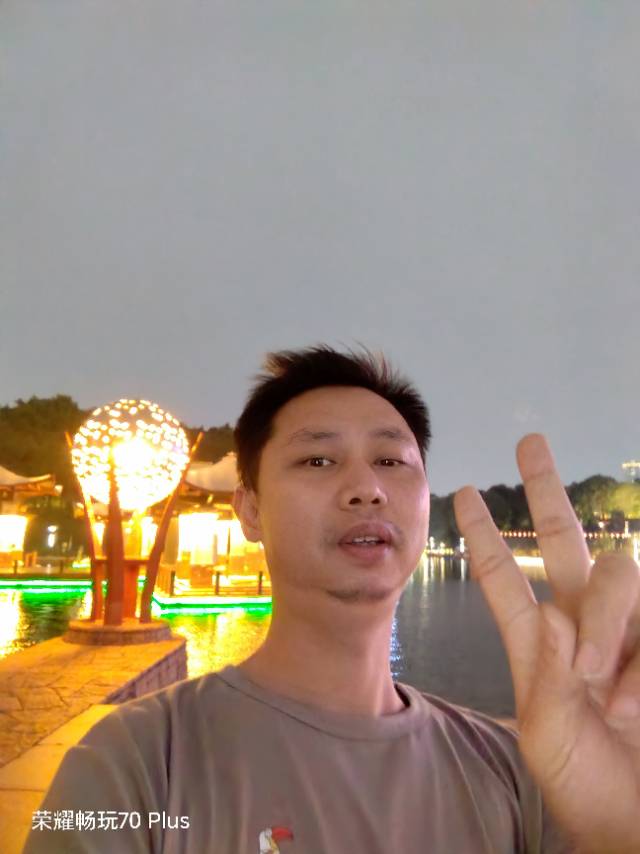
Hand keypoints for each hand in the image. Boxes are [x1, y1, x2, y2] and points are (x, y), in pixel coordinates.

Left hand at [453, 434, 639, 853]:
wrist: (633, 813)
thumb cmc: (583, 781)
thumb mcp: (545, 734)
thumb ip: (543, 677)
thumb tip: (555, 616)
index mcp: (535, 643)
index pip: (502, 575)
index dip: (482, 534)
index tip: (464, 491)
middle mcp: (580, 624)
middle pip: (561, 540)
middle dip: (544, 489)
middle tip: (528, 441)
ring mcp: (624, 630)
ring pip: (614, 575)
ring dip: (604, 622)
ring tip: (599, 679)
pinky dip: (635, 648)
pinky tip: (629, 695)